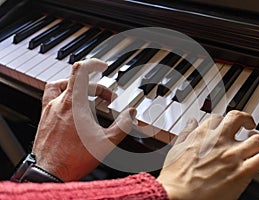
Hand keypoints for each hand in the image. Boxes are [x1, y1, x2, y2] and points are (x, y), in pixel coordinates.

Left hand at [32, 58, 135, 181]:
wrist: (49, 173)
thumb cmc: (74, 158)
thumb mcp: (106, 142)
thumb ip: (122, 125)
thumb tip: (131, 113)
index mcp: (73, 103)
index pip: (80, 70)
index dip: (93, 64)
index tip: (102, 66)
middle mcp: (58, 103)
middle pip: (77, 81)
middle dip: (96, 87)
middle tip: (108, 99)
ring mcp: (48, 110)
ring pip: (60, 86)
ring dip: (75, 86)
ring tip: (87, 95)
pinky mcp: (44, 119)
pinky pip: (51, 98)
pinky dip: (63, 96)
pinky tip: (72, 109)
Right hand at [157, 111, 258, 199]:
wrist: (177, 194)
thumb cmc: (175, 175)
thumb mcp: (177, 148)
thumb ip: (186, 132)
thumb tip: (191, 122)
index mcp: (202, 135)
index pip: (218, 118)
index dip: (225, 120)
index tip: (228, 124)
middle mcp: (218, 141)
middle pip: (239, 119)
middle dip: (247, 120)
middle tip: (250, 125)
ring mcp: (231, 156)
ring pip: (257, 140)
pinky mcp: (241, 172)